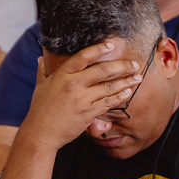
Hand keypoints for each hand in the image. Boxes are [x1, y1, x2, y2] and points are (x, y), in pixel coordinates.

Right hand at [20, 42, 141, 150]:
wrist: (41, 133)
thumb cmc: (40, 109)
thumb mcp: (40, 86)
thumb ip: (43, 70)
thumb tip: (41, 57)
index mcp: (62, 75)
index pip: (83, 56)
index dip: (99, 49)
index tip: (112, 45)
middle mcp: (73, 84)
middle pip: (102, 70)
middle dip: (122, 66)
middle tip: (134, 64)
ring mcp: (82, 99)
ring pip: (109, 87)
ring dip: (126, 81)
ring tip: (138, 78)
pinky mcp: (88, 113)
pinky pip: (108, 103)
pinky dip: (120, 97)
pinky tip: (128, 93)